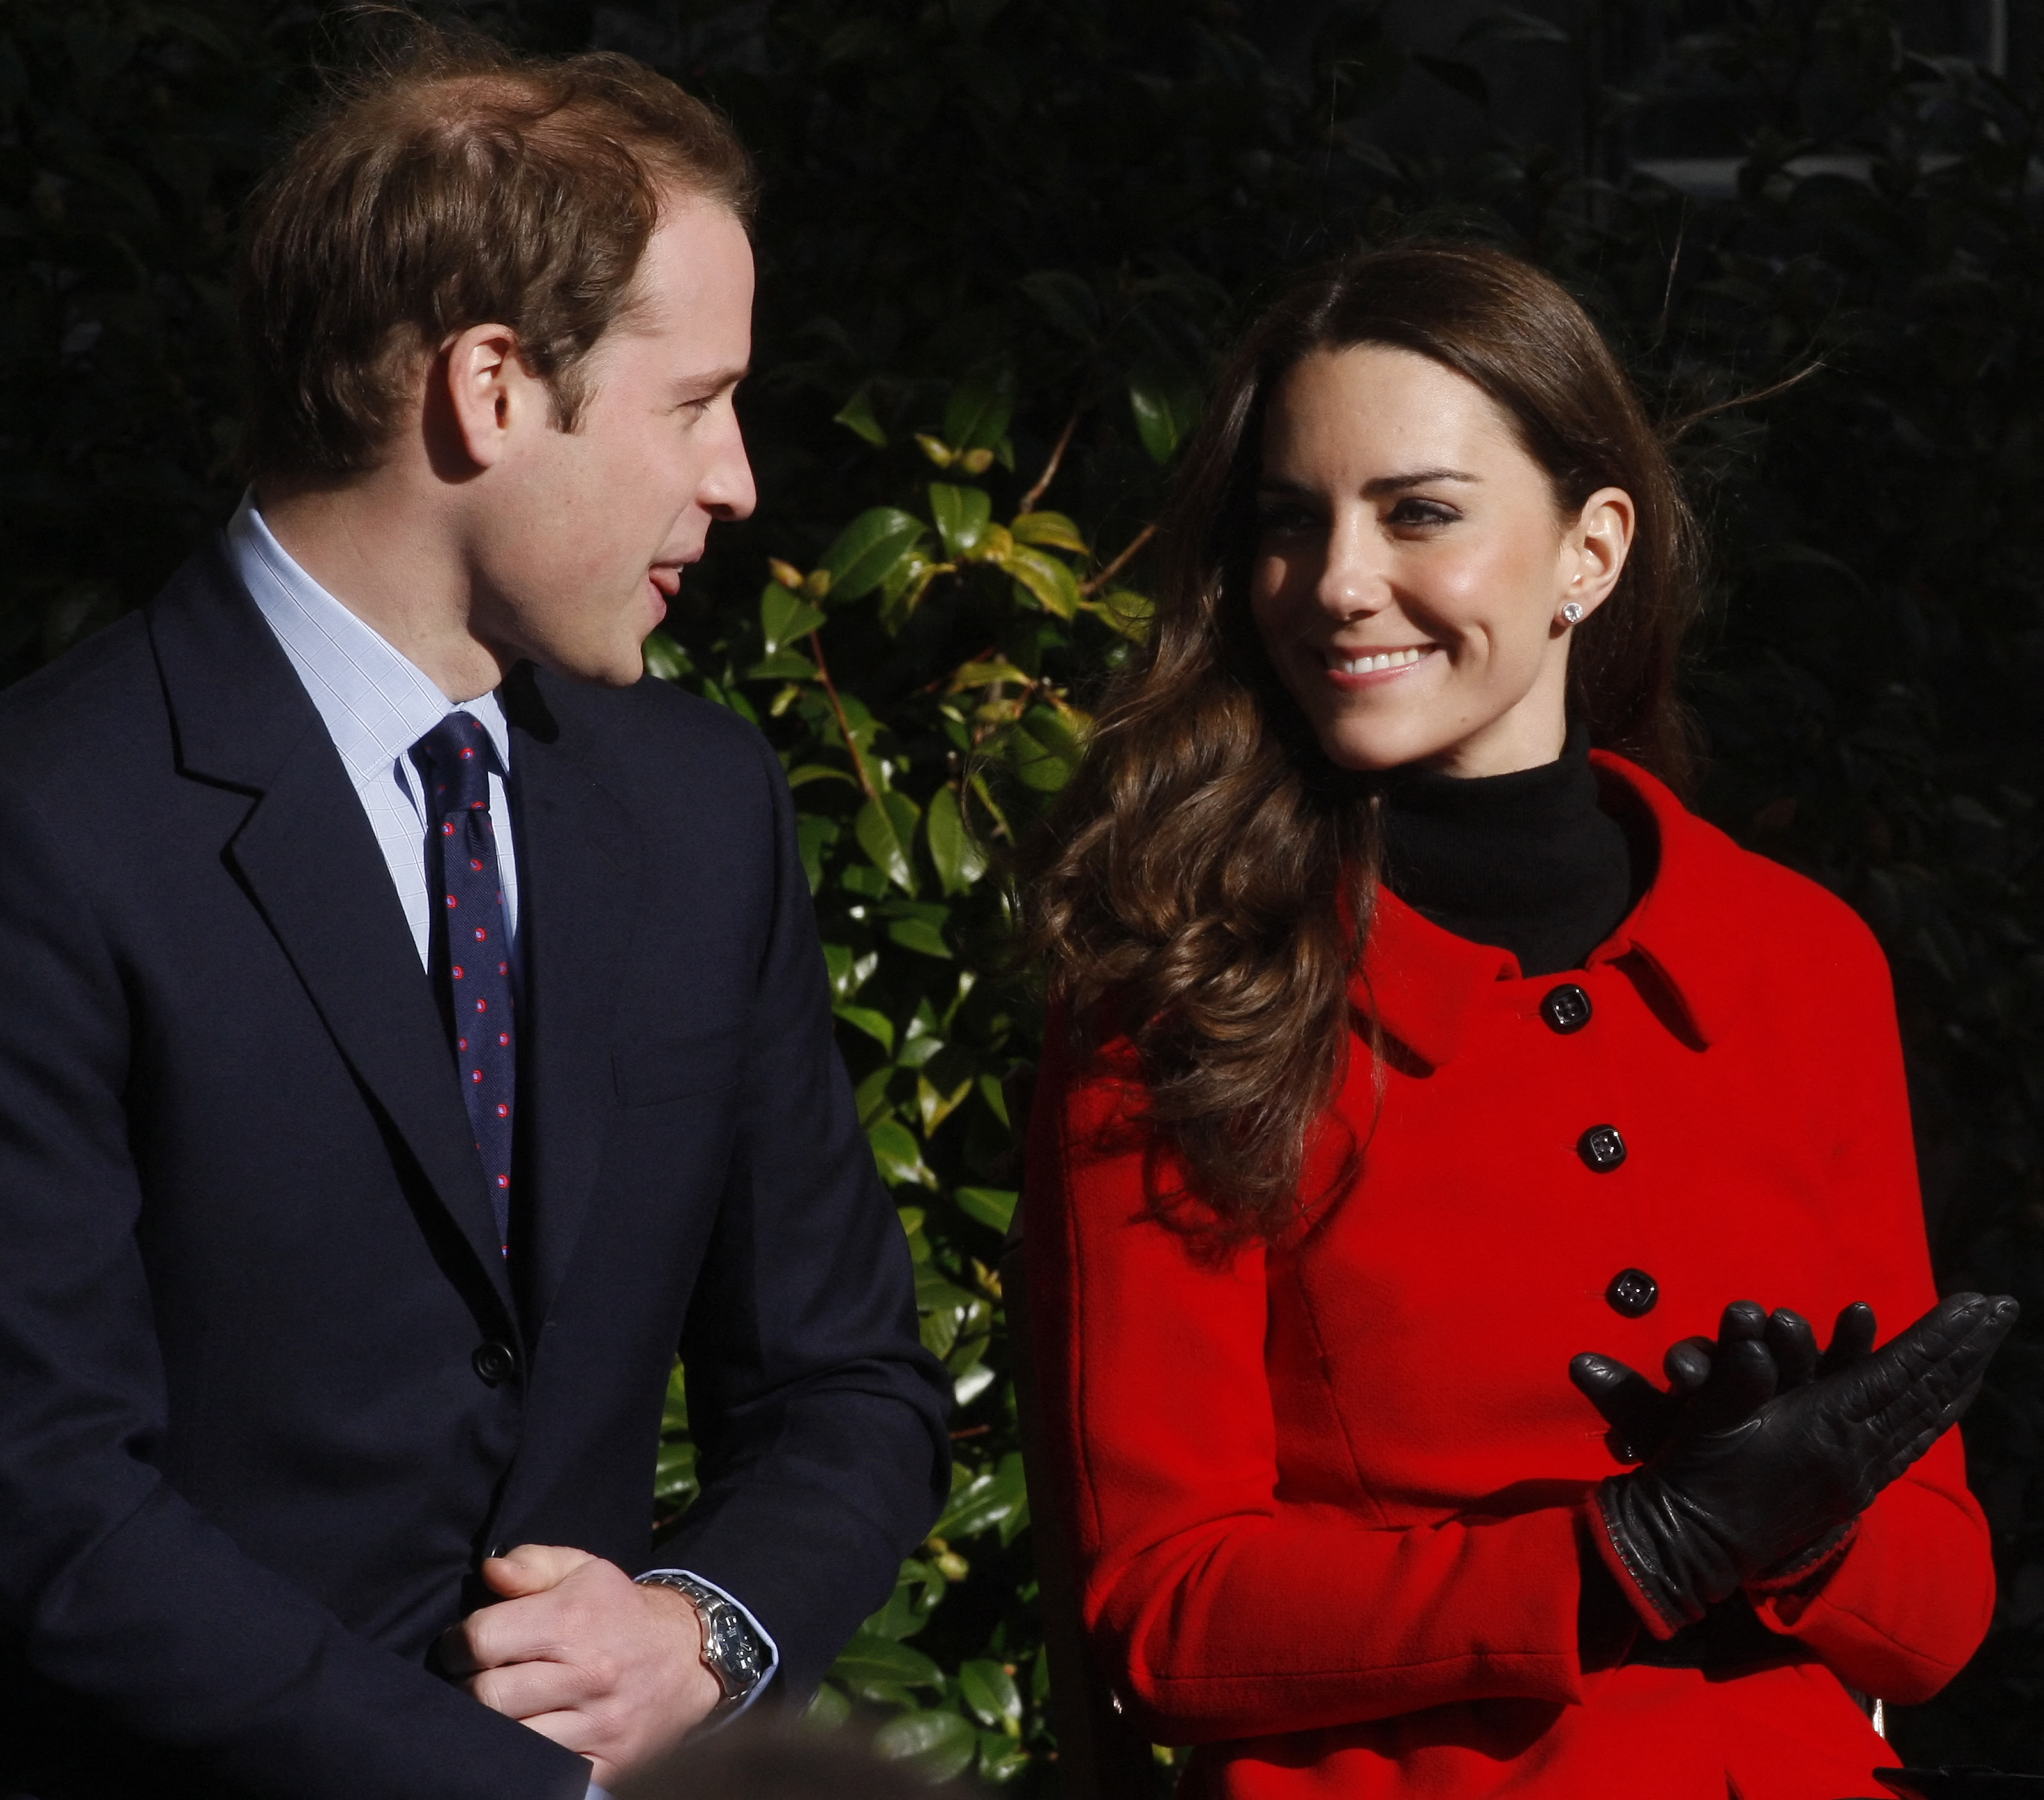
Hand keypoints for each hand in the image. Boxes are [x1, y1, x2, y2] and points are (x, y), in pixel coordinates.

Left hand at [439, 1545, 720, 1785]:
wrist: (688, 1657)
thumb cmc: (618, 1611)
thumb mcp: (582, 1570)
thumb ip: (531, 1564)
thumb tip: (489, 1572)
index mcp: (573, 1620)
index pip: (482, 1640)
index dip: (455, 1646)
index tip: (459, 1650)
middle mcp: (587, 1673)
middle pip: (487, 1695)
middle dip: (465, 1690)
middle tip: (470, 1684)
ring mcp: (598, 1724)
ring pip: (510, 1739)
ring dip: (489, 1729)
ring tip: (492, 1714)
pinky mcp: (607, 1764)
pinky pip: (544, 1773)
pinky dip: (523, 1761)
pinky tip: (521, 1740)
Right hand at [1589, 1292, 2016, 1633]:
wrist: (1692, 1546)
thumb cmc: (1696, 1476)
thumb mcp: (1709, 1418)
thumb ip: (1737, 1377)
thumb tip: (1755, 1334)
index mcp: (1825, 1430)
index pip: (1897, 1373)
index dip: (1938, 1334)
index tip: (1976, 1301)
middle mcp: (1856, 1455)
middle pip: (1926, 1394)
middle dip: (1967, 1348)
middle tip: (2002, 1309)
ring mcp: (1859, 1478)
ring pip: (1925, 1421)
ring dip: (1959, 1378)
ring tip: (1985, 1347)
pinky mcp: (1852, 1493)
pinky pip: (1910, 1445)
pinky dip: (1935, 1414)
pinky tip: (1945, 1400)